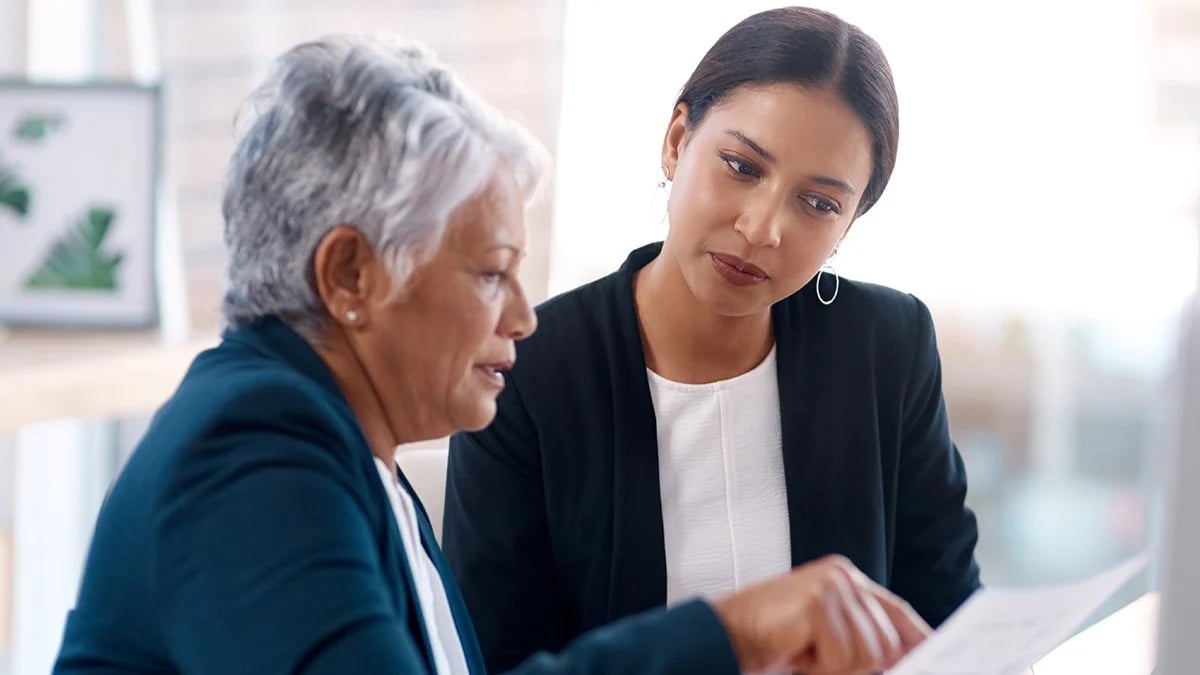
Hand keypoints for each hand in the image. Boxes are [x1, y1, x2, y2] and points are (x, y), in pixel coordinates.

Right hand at [712, 555, 929, 673]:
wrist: (722, 638)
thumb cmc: (770, 644)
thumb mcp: (826, 641)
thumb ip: (862, 641)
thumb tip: (906, 660)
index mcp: (845, 579)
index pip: (896, 612)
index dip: (919, 641)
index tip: (937, 658)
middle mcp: (843, 575)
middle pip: (887, 642)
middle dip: (857, 666)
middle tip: (816, 661)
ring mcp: (830, 585)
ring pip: (869, 654)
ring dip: (834, 669)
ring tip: (803, 654)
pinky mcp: (817, 602)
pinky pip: (843, 657)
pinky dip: (818, 669)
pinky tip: (794, 652)